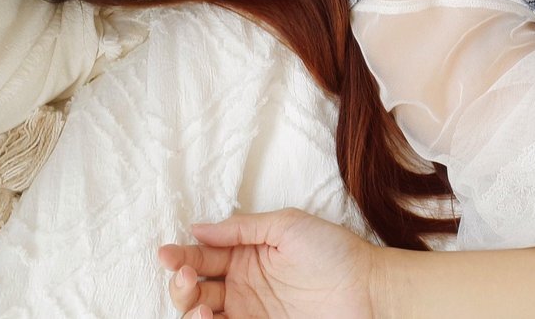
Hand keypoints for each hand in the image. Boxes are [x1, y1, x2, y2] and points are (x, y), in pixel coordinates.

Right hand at [158, 209, 377, 318]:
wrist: (368, 288)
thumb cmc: (334, 250)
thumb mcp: (287, 226)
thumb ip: (242, 227)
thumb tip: (198, 227)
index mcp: (246, 255)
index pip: (202, 256)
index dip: (180, 256)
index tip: (167, 254)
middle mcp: (242, 286)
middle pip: (194, 290)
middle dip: (180, 284)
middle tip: (184, 275)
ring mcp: (250, 313)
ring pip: (203, 316)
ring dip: (190, 311)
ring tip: (202, 306)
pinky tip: (209, 317)